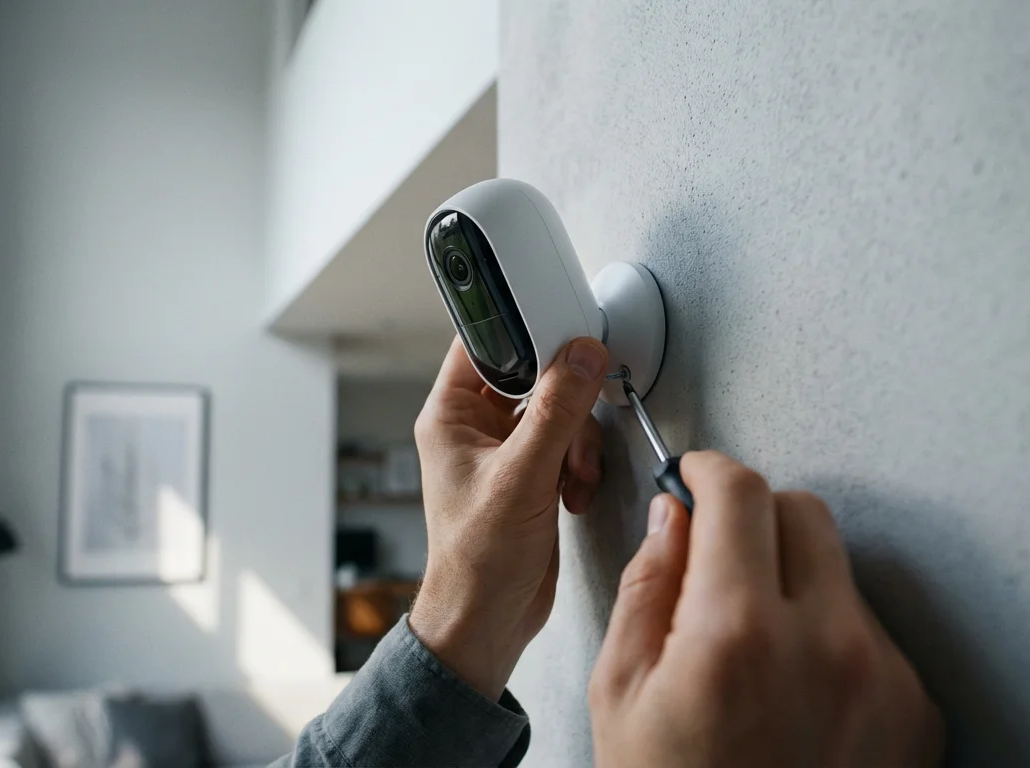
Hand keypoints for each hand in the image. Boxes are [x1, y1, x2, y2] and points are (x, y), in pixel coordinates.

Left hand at [409, 336, 608, 700]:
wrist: (489, 618)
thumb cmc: (477, 560)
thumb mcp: (522, 476)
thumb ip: (557, 410)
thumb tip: (580, 356)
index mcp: (449, 417)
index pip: (480, 343)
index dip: (521, 331)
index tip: (560, 329)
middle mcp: (474, 429)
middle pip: (531, 376)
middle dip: (564, 401)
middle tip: (577, 416)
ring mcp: (505, 452)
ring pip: (557, 411)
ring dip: (577, 441)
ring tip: (572, 475)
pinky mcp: (533, 475)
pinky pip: (568, 444)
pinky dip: (580, 465)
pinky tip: (573, 493)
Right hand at [589, 451, 943, 767]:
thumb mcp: (619, 693)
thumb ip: (647, 588)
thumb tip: (674, 519)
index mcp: (735, 635)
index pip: (740, 493)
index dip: (710, 473)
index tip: (698, 478)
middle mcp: (824, 644)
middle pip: (803, 512)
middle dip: (754, 517)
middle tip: (719, 558)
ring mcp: (880, 677)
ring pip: (837, 573)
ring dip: (793, 583)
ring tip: (754, 652)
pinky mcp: (914, 708)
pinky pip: (868, 631)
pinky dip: (829, 638)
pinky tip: (793, 690)